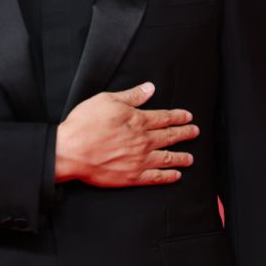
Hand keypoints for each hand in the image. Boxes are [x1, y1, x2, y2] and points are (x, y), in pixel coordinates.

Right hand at [55, 81, 198, 186]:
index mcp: (137, 120)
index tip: (188, 117)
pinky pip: (156, 177)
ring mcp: (139, 160)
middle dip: (185, 134)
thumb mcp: (106, 100)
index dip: (178, 117)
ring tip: (191, 158)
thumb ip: (131, 96)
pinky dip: (169, 176)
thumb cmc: (84, 123)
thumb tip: (149, 88)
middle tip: (195, 133)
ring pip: (168, 158)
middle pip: (170, 136)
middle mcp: (143, 140)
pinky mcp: (132, 177)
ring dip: (182, 157)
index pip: (164, 117)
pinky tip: (176, 175)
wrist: (70, 151)